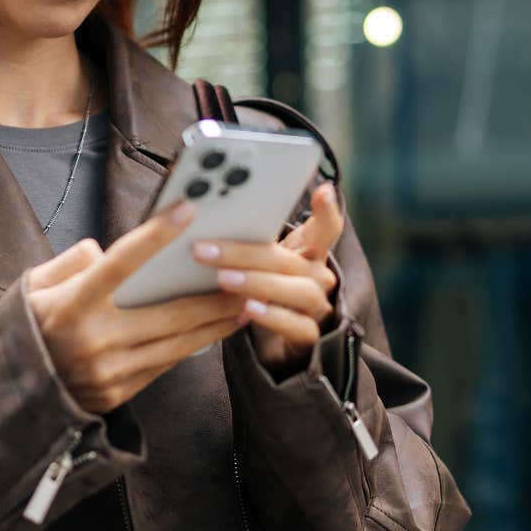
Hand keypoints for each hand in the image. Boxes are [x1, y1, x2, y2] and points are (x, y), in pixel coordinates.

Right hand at [24, 199, 249, 414]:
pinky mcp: (118, 394)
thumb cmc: (25, 330)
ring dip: (215, 323)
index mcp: (70, 305)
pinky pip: (165, 365)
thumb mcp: (33, 288)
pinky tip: (216, 331)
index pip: (120, 262)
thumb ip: (72, 263)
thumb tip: (108, 251)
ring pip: (177, 343)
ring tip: (246, 303)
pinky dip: (194, 346)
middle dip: (213, 293)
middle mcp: (93, 340)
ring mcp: (108, 372)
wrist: (4, 397)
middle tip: (247, 272)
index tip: (187, 210)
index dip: (155, 235)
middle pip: (168, 311)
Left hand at [190, 181, 344, 378]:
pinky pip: (297, 325)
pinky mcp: (310, 335)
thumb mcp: (261, 260)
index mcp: (309, 251)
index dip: (326, 210)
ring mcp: (318, 306)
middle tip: (206, 250)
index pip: (326, 227)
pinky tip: (247, 309)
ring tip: (224, 279)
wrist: (277, 339)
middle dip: (247, 254)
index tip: (322, 191)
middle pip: (292, 260)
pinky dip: (273, 317)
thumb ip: (248, 240)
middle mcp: (319, 276)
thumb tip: (203, 218)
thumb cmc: (265, 289)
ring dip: (258, 283)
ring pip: (300, 291)